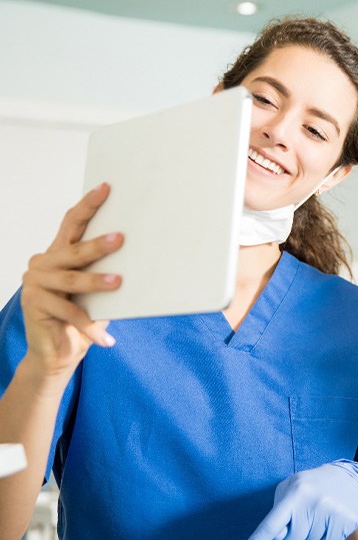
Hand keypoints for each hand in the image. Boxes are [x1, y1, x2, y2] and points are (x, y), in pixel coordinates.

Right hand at [20, 183, 123, 386]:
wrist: (59, 351)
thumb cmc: (83, 316)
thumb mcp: (97, 291)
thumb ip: (107, 271)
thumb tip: (142, 254)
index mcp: (59, 252)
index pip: (72, 222)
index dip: (89, 205)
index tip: (106, 188)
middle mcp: (43, 263)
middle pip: (74, 250)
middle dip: (99, 244)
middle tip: (121, 238)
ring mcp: (35, 283)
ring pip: (71, 280)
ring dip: (96, 283)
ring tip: (118, 283)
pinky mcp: (34, 304)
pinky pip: (68, 312)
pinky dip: (89, 325)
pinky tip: (106, 338)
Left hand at [235, 459, 357, 539]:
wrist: (349, 478)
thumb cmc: (311, 486)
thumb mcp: (291, 487)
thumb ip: (277, 511)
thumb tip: (276, 536)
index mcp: (296, 492)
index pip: (271, 525)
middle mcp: (313, 503)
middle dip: (292, 536)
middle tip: (303, 517)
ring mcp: (331, 514)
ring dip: (309, 537)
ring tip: (318, 516)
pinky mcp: (345, 524)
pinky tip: (329, 522)